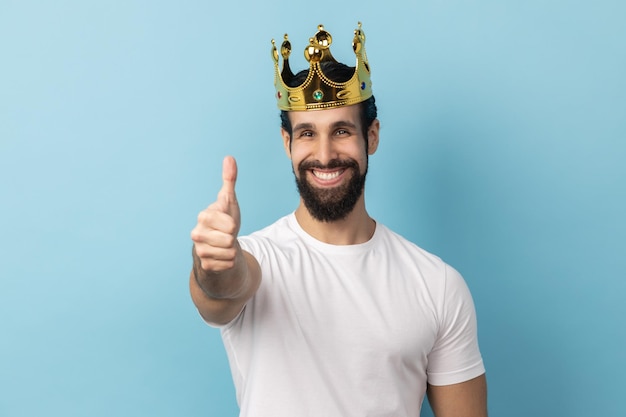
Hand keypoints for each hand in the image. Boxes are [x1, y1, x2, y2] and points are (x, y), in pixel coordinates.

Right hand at [191, 156, 240, 272]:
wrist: (219, 245)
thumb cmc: (224, 220)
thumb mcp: (229, 201)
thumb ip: (229, 180)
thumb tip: (229, 158)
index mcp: (203, 216)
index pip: (229, 224)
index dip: (233, 224)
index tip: (228, 223)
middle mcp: (197, 233)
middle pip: (229, 240)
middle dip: (233, 238)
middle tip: (227, 235)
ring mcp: (199, 250)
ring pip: (229, 253)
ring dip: (233, 250)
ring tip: (225, 244)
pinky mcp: (204, 265)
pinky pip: (227, 264)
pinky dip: (230, 261)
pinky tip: (223, 256)